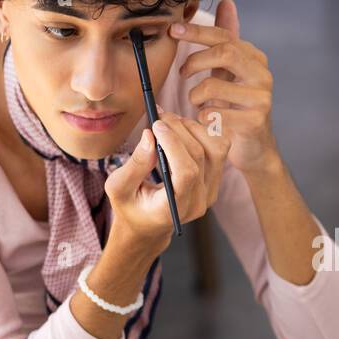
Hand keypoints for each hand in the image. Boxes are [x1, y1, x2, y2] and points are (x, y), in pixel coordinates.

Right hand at [103, 112, 229, 242]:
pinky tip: (184, 131)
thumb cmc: (131, 205)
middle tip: (160, 115)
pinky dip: (204, 134)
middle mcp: (199, 202)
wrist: (149, 224)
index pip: (186, 174)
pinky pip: (219, 150)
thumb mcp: (118, 188)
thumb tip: (150, 135)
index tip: (156, 125)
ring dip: (193, 129)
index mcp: (174, 209)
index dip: (174, 145)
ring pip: (215, 150)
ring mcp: (211, 192)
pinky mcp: (215, 181)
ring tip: (171, 122)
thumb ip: (134, 164)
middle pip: (199, 157)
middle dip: (179, 130)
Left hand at [173, 0, 278, 175]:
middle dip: (195, 60)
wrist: (254, 148)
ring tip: (197, 104)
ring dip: (195, 96)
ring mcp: (262, 98)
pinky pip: (215, 113)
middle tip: (182, 72)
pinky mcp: (255, 121)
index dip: (197, 31)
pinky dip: (203, 117)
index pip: (224, 35)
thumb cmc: (236, 107)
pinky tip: (206, 121)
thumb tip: (227, 2)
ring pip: (213, 86)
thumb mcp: (230, 72)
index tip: (173, 30)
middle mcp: (262, 74)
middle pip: (225, 52)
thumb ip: (227, 40)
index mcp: (255, 58)